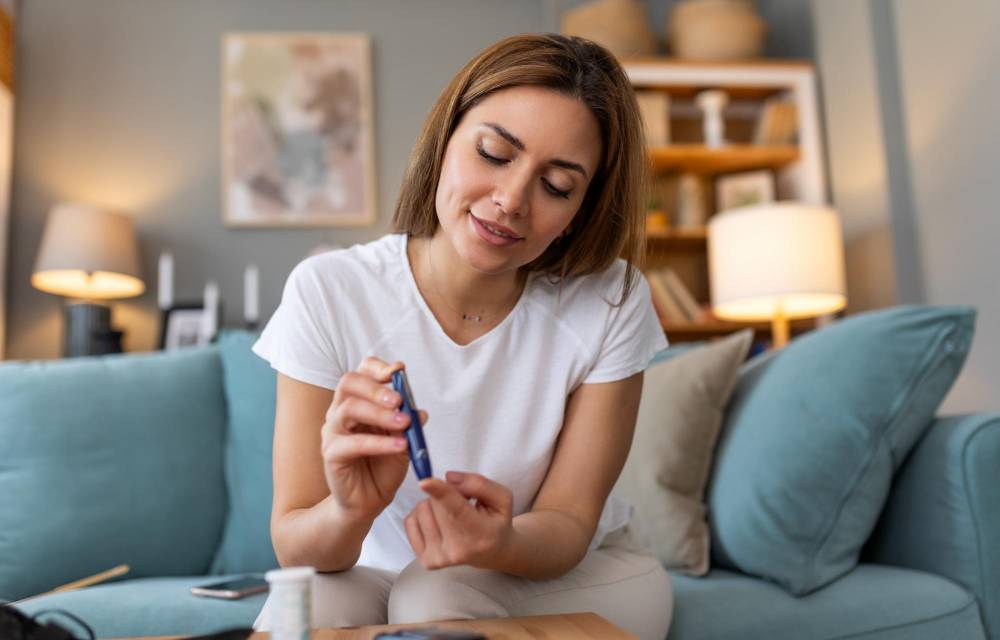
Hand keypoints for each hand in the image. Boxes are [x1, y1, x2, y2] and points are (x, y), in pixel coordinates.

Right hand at [321, 357, 428, 521]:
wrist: (369, 500)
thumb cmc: (383, 466)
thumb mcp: (403, 440)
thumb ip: (409, 424)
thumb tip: (420, 410)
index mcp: (358, 401)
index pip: (361, 372)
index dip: (378, 367)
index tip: (399, 371)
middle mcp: (341, 412)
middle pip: (349, 383)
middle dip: (376, 387)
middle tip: (400, 400)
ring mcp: (333, 431)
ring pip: (349, 409)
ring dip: (379, 413)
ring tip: (404, 423)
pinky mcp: (331, 454)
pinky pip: (352, 442)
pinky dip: (379, 442)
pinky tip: (399, 445)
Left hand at [405, 471, 513, 569]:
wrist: (492, 554)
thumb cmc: (496, 522)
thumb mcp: (502, 498)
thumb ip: (479, 484)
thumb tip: (449, 478)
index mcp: (481, 535)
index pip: (457, 510)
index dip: (440, 493)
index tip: (425, 481)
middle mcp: (458, 551)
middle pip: (436, 504)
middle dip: (445, 493)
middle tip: (461, 503)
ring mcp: (439, 558)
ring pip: (421, 510)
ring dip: (434, 505)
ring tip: (452, 515)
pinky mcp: (425, 560)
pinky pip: (410, 522)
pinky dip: (423, 516)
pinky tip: (439, 523)